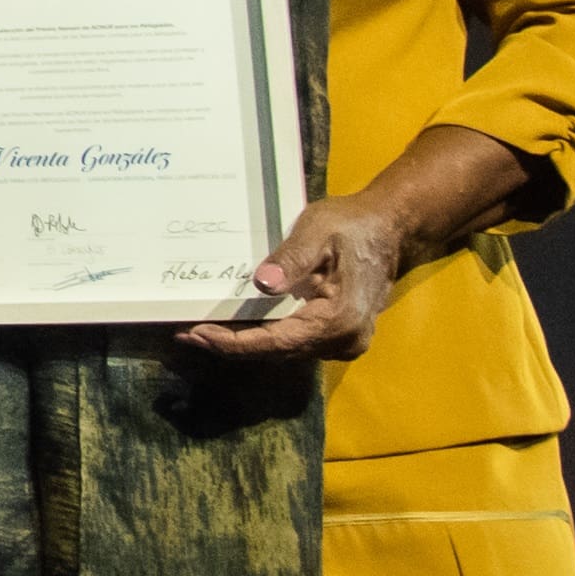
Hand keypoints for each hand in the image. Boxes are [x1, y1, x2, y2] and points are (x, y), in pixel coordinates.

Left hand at [181, 193, 401, 364]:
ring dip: (244, 342)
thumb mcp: (318, 230)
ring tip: (200, 331)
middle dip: (230, 344)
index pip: (276, 342)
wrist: (390, 227)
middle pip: (276, 351)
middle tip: (184, 334)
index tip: (195, 336)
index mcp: (339, 320)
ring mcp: (343, 342)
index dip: (233, 343)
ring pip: (283, 349)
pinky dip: (262, 335)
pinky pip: (293, 341)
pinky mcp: (338, 334)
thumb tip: (262, 284)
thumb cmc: (352, 224)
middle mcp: (343, 341)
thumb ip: (291, 258)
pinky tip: (234, 325)